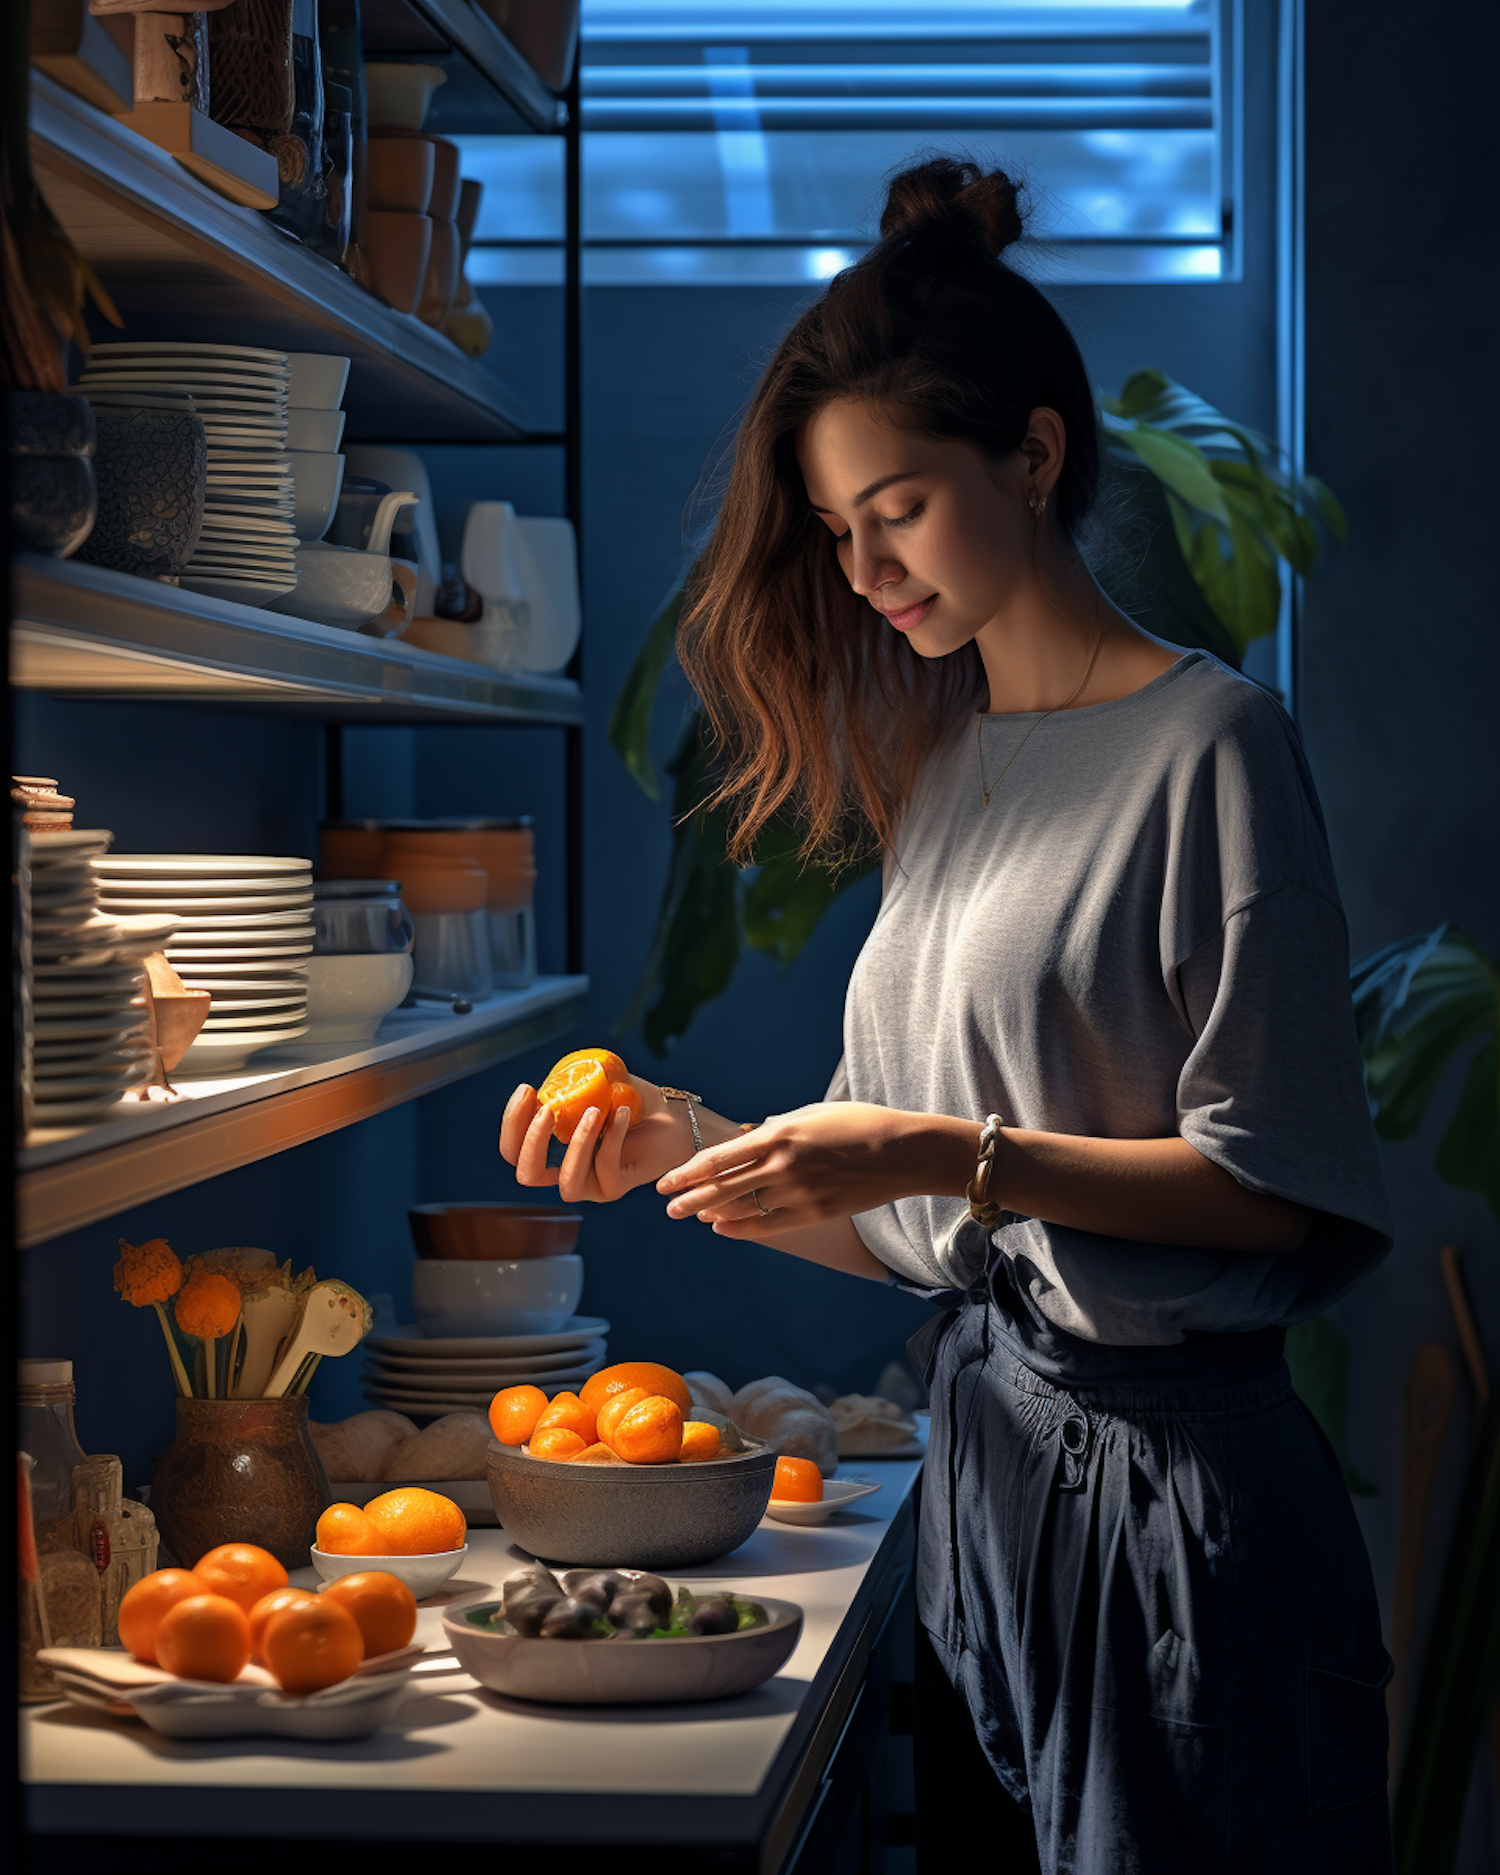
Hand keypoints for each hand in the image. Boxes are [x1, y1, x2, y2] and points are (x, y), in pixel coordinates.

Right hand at [499, 1076, 693, 1203]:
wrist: (674, 1118)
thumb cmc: (633, 1101)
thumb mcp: (598, 1084)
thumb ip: (574, 1083)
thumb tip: (552, 1082)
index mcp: (552, 1148)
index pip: (514, 1148)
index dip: (513, 1122)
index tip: (527, 1089)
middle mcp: (566, 1169)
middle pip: (527, 1173)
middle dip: (531, 1141)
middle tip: (547, 1109)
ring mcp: (590, 1183)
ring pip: (567, 1181)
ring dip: (578, 1143)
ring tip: (594, 1111)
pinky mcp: (615, 1188)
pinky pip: (605, 1169)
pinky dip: (612, 1138)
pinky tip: (623, 1112)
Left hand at [656, 1101, 972, 1236]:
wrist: (903, 1151)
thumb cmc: (857, 1123)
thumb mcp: (812, 1114)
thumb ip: (777, 1127)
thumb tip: (749, 1137)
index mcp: (779, 1135)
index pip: (720, 1158)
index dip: (688, 1171)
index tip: (668, 1180)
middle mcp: (783, 1165)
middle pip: (722, 1186)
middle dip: (689, 1196)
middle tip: (666, 1204)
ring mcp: (798, 1192)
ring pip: (741, 1207)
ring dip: (712, 1211)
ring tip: (692, 1214)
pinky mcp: (814, 1212)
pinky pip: (767, 1225)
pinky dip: (740, 1228)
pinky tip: (722, 1227)